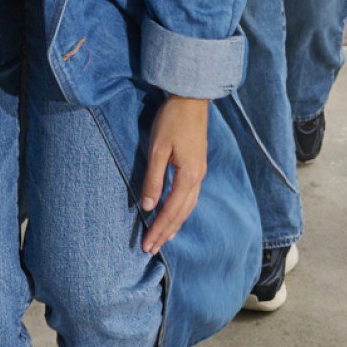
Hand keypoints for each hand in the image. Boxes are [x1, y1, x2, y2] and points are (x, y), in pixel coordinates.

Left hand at [140, 95, 208, 252]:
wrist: (191, 97)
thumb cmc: (172, 120)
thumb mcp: (158, 148)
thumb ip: (154, 178)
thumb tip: (148, 206)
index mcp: (189, 176)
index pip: (171, 211)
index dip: (159, 229)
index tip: (147, 245)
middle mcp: (198, 178)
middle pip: (182, 213)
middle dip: (166, 232)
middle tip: (151, 249)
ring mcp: (200, 172)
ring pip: (188, 206)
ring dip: (175, 224)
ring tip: (164, 239)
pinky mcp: (198, 165)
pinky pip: (190, 196)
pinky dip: (181, 210)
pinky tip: (176, 213)